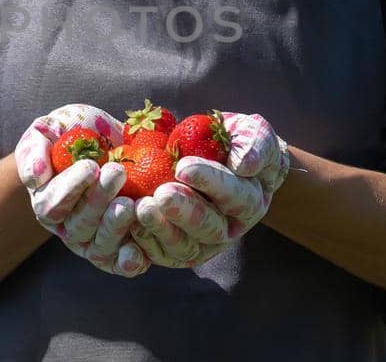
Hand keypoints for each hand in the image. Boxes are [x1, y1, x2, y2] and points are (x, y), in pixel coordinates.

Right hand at [13, 103, 149, 276]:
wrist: (112, 142)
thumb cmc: (74, 133)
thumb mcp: (50, 129)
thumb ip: (35, 150)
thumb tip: (36, 178)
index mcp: (48, 203)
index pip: (51, 206)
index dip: (70, 189)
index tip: (90, 167)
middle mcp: (68, 227)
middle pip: (78, 227)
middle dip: (97, 201)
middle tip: (116, 173)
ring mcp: (95, 240)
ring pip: (99, 246)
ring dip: (115, 226)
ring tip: (131, 203)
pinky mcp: (121, 247)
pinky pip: (120, 264)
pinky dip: (128, 261)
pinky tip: (139, 251)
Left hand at [130, 111, 291, 267]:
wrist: (214, 161)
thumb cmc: (235, 143)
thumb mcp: (253, 133)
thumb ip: (255, 143)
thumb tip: (244, 165)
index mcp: (250, 201)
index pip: (235, 196)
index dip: (211, 182)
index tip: (184, 166)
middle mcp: (228, 228)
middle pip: (209, 228)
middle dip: (184, 212)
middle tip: (161, 194)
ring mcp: (202, 244)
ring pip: (184, 246)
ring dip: (162, 229)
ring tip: (141, 208)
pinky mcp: (175, 250)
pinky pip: (161, 253)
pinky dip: (145, 242)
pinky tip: (130, 224)